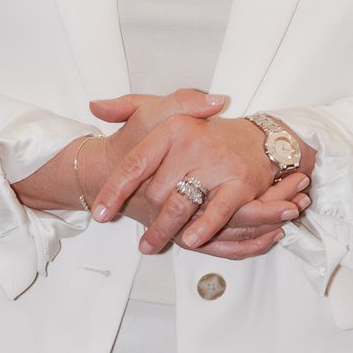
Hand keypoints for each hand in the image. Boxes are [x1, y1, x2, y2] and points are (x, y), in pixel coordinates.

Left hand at [87, 94, 314, 256]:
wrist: (257, 142)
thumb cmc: (205, 134)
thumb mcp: (166, 111)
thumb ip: (128, 107)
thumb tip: (94, 107)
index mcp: (172, 127)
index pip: (135, 164)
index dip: (114, 192)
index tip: (100, 213)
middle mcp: (193, 142)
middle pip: (155, 191)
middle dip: (145, 214)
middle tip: (140, 227)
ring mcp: (217, 163)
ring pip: (179, 206)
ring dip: (162, 231)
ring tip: (149, 245)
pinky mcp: (239, 183)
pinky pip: (215, 212)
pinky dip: (201, 230)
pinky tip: (188, 241)